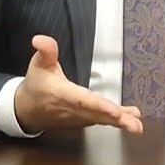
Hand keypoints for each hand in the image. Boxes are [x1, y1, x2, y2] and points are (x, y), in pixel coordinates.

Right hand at [14, 35, 142, 133]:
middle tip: (134, 124)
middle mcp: (73, 110)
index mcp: (62, 94)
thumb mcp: (39, 64)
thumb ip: (45, 51)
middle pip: (96, 115)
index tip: (115, 111)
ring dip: (120, 123)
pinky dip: (118, 122)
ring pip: (101, 121)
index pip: (82, 101)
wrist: (27, 110)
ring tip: (137, 125)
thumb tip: (40, 39)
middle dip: (115, 119)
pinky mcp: (84, 122)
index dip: (98, 106)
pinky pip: (102, 122)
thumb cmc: (37, 84)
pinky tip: (134, 119)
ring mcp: (79, 118)